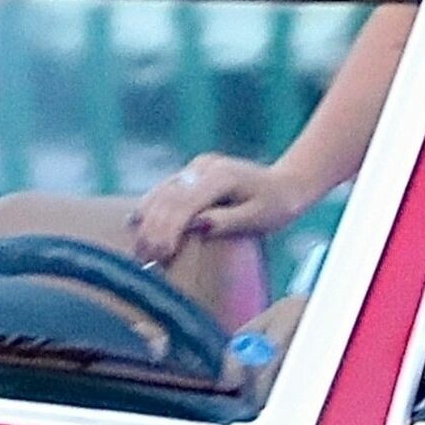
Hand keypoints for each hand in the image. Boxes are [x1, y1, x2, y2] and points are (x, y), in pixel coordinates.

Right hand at [131, 155, 303, 265]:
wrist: (286, 184)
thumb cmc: (276, 205)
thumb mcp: (258, 218)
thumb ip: (228, 221)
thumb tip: (198, 226)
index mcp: (222, 176)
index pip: (185, 202)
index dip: (169, 228)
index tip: (162, 253)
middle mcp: (205, 166)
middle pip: (168, 196)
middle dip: (153, 228)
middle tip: (146, 257)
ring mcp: (197, 167)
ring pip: (162, 190)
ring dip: (147, 219)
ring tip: (141, 249)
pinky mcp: (193, 172)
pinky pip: (166, 189)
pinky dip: (151, 208)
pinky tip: (139, 226)